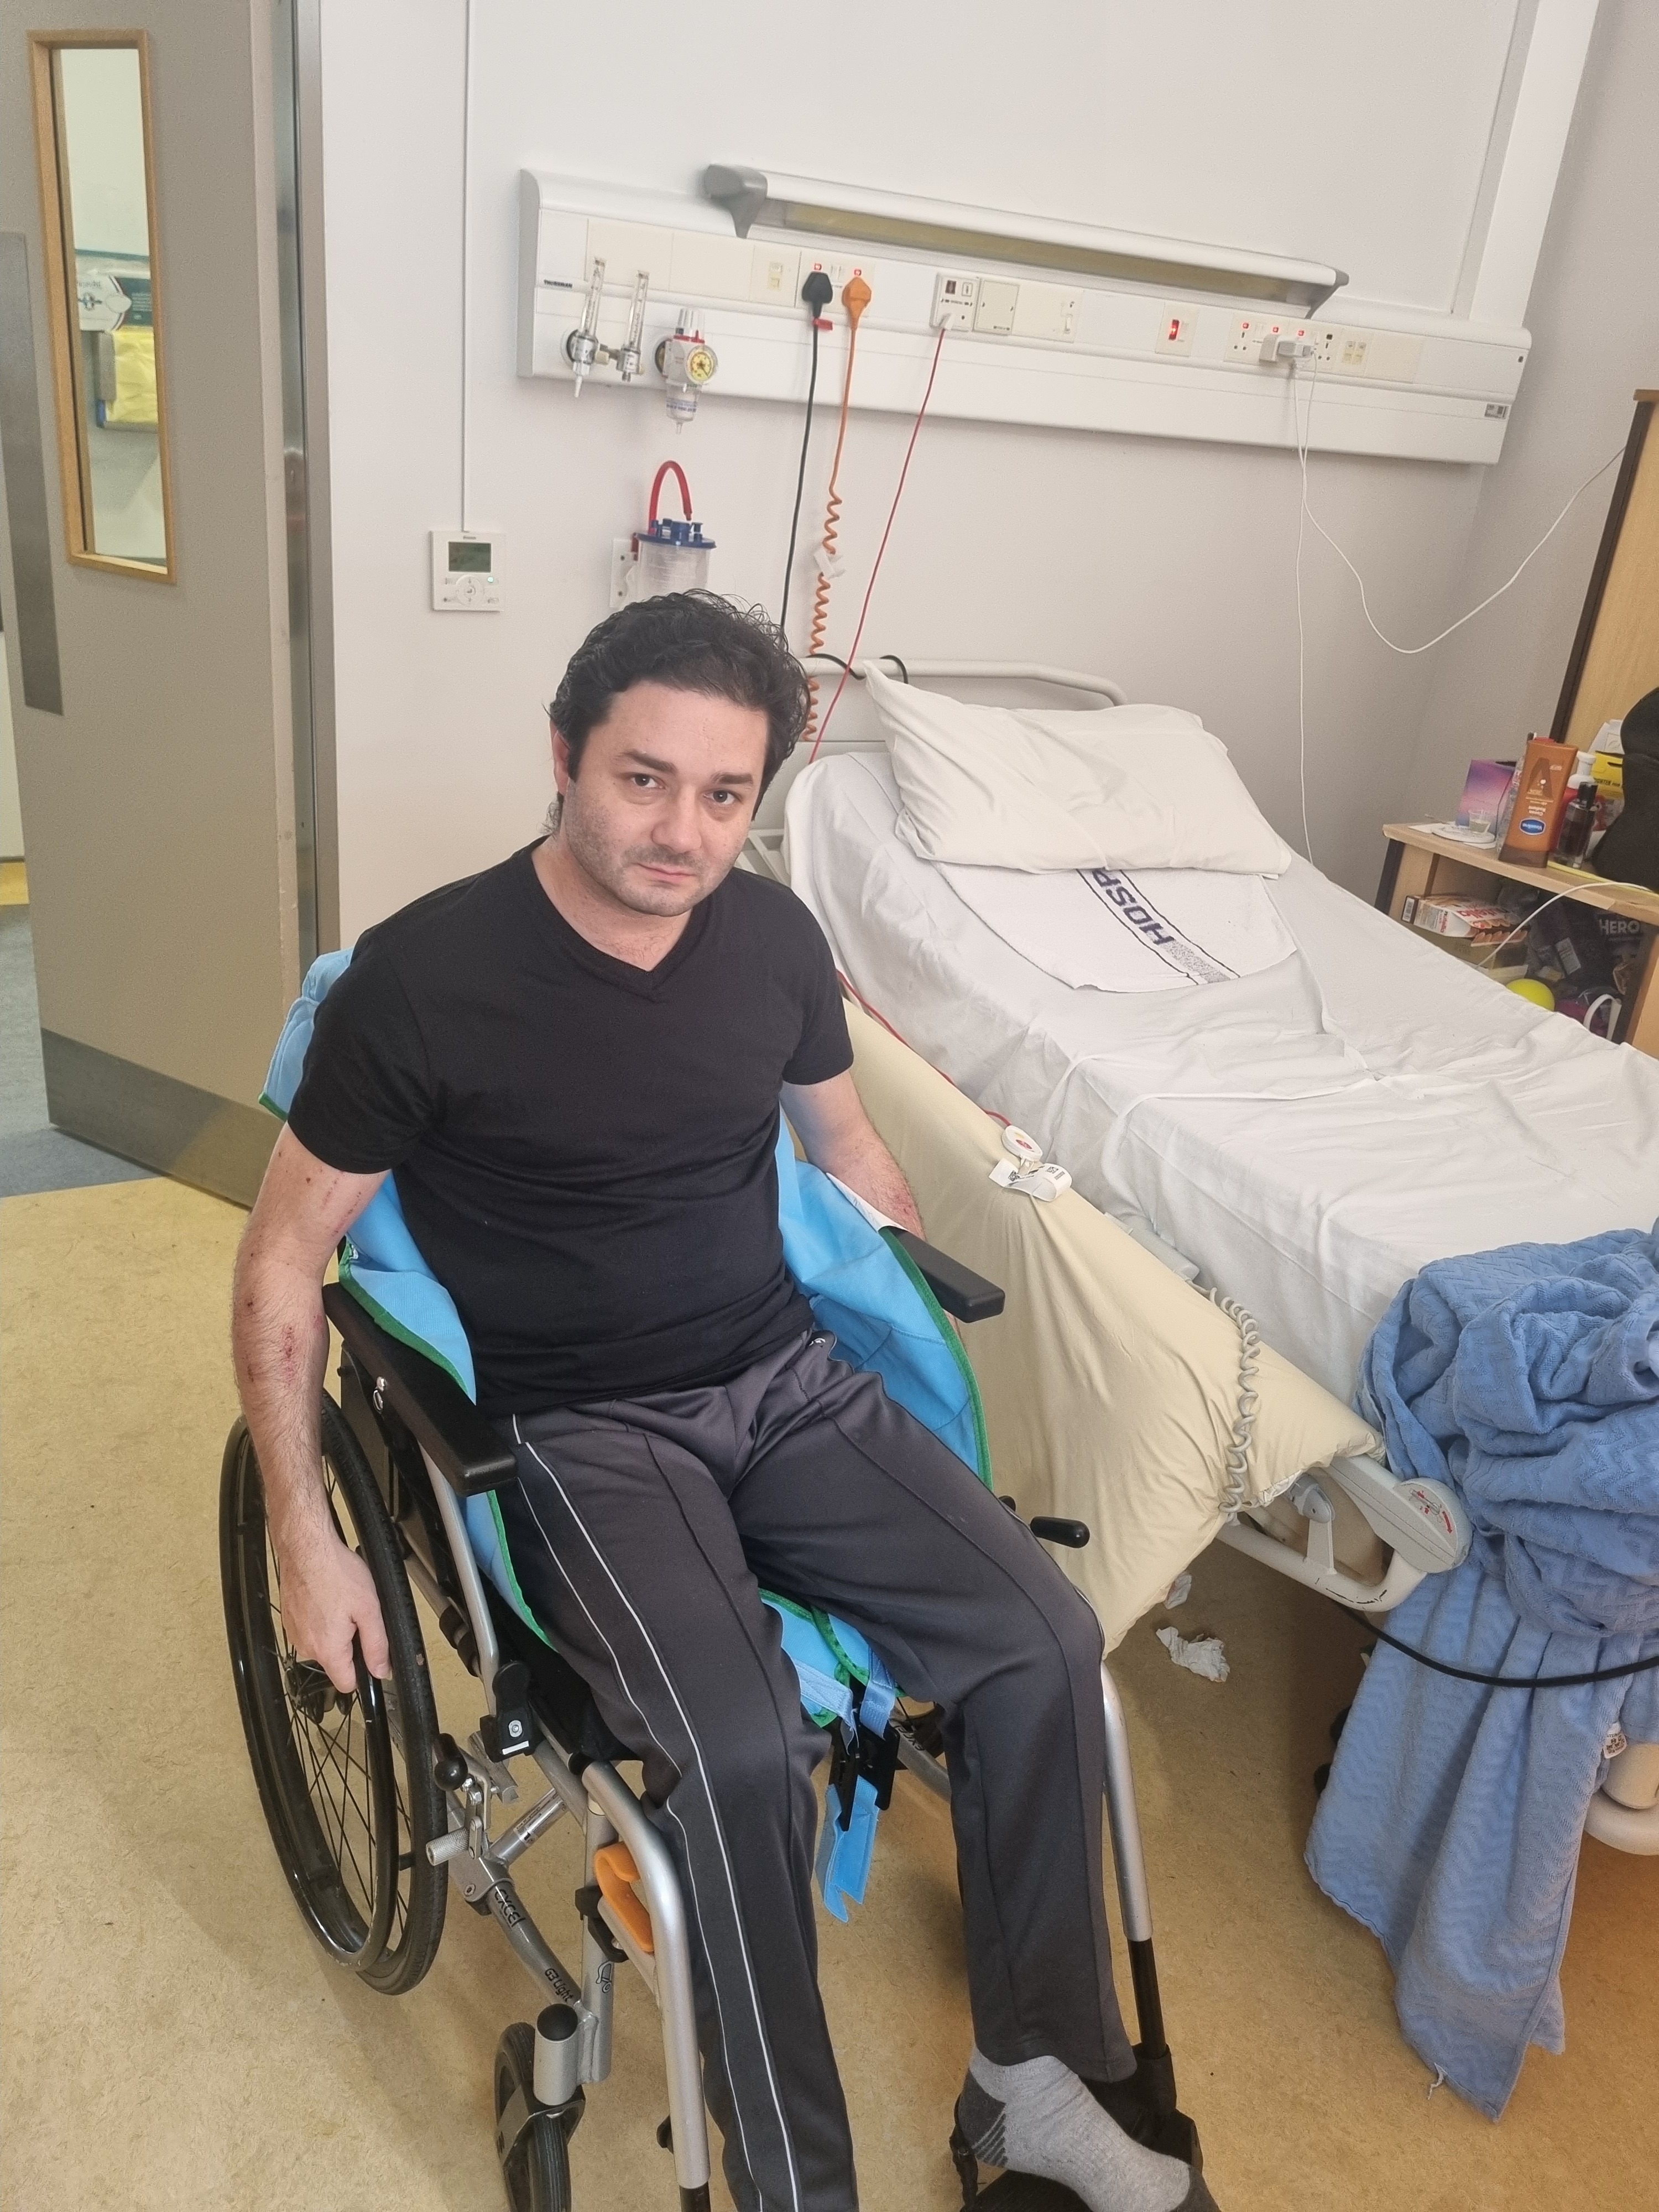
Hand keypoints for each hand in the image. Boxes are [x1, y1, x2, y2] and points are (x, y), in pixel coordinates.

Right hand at [277, 1530, 390, 1693]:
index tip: (369, 1655)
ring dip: (334, 1629)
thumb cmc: (336, 1573)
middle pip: (335, 1661)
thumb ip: (377, 1645)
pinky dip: (320, 1618)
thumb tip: (381, 1671)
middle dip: (350, 1643)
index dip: (362, 1673)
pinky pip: (310, 1629)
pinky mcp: (290, 1619)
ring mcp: (295, 1633)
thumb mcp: (369, 1609)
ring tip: (341, 1601)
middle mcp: (307, 1647)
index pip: (346, 1684)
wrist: (306, 1548)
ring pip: (322, 1643)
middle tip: (356, 1614)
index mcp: (328, 1650)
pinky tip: (327, 1597)